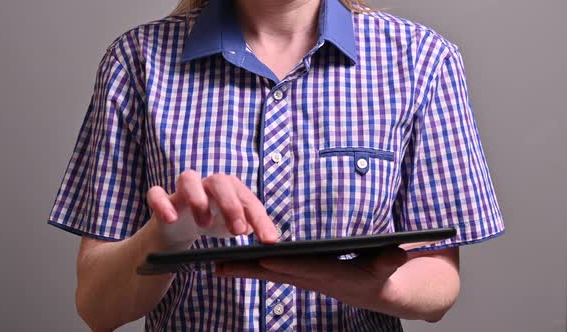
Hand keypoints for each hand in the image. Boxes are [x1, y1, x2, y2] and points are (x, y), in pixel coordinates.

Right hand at [146, 170, 278, 243]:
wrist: (179, 228)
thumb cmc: (213, 222)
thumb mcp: (234, 227)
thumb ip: (251, 228)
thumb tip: (269, 235)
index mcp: (230, 189)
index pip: (248, 200)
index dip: (261, 220)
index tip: (269, 241)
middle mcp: (207, 184)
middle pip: (220, 181)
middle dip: (231, 205)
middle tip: (237, 231)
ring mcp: (183, 190)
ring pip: (188, 178)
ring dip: (198, 200)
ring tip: (204, 224)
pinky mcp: (162, 199)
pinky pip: (157, 193)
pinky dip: (162, 203)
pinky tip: (171, 218)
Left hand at [216, 247, 407, 310]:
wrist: (377, 291)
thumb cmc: (381, 275)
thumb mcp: (388, 266)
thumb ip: (389, 261)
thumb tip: (396, 253)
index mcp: (332, 275)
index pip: (306, 268)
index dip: (286, 264)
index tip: (264, 258)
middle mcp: (312, 278)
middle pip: (277, 273)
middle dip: (249, 270)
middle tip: (221, 266)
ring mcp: (303, 278)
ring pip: (269, 274)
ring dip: (243, 270)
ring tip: (216, 265)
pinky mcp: (300, 276)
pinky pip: (272, 272)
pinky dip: (251, 269)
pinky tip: (233, 264)